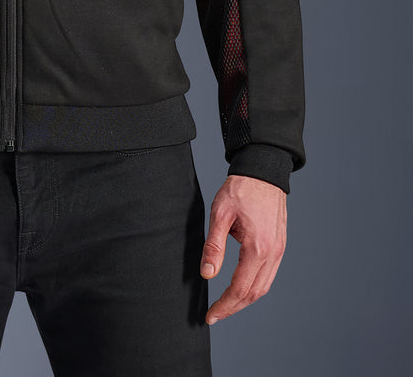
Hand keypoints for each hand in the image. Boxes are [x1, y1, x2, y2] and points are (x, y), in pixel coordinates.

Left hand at [200, 174, 286, 324]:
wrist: (263, 172)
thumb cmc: (240, 189)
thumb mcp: (220, 214)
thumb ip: (214, 246)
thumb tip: (207, 274)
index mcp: (257, 247)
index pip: (240, 288)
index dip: (224, 305)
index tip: (210, 315)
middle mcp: (272, 253)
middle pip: (254, 293)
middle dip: (233, 307)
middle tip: (215, 315)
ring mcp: (279, 251)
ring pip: (263, 287)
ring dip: (244, 300)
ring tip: (226, 305)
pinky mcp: (279, 246)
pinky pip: (268, 275)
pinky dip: (254, 287)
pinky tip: (241, 287)